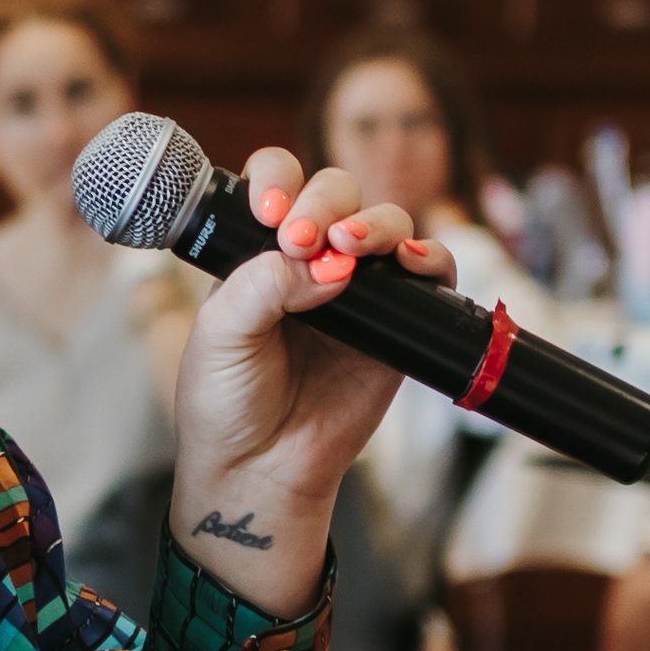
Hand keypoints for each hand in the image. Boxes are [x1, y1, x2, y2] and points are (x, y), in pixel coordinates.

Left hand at [168, 150, 456, 614]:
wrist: (260, 469)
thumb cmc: (227, 402)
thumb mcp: (221, 336)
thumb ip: (263, 285)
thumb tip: (326, 260)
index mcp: (259, 252)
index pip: (277, 184)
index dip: (278, 181)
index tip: (270, 211)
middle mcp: (311, 261)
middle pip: (337, 191)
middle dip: (324, 200)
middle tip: (303, 238)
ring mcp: (358, 289)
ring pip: (384, 223)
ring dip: (373, 223)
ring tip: (349, 248)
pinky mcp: (398, 323)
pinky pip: (428, 274)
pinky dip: (427, 257)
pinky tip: (406, 263)